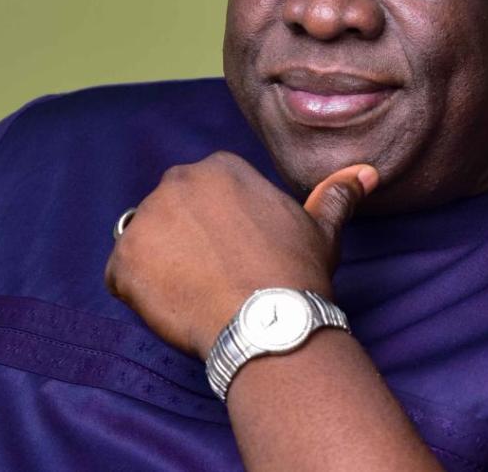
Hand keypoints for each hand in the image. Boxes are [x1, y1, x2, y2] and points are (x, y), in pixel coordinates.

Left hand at [104, 151, 377, 359]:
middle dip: (185, 241)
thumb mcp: (320, 228)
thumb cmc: (295, 271)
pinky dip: (139, 293)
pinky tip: (176, 306)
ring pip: (145, 243)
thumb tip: (365, 171)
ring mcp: (145, 220)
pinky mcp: (124, 261)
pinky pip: (121, 276)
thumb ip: (335, 194)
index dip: (218, 229)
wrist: (269, 320)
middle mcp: (176, 182)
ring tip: (197, 293)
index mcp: (219, 168)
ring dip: (162, 265)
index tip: (235, 254)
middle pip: (170, 214)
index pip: (203, 195)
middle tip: (215, 276)